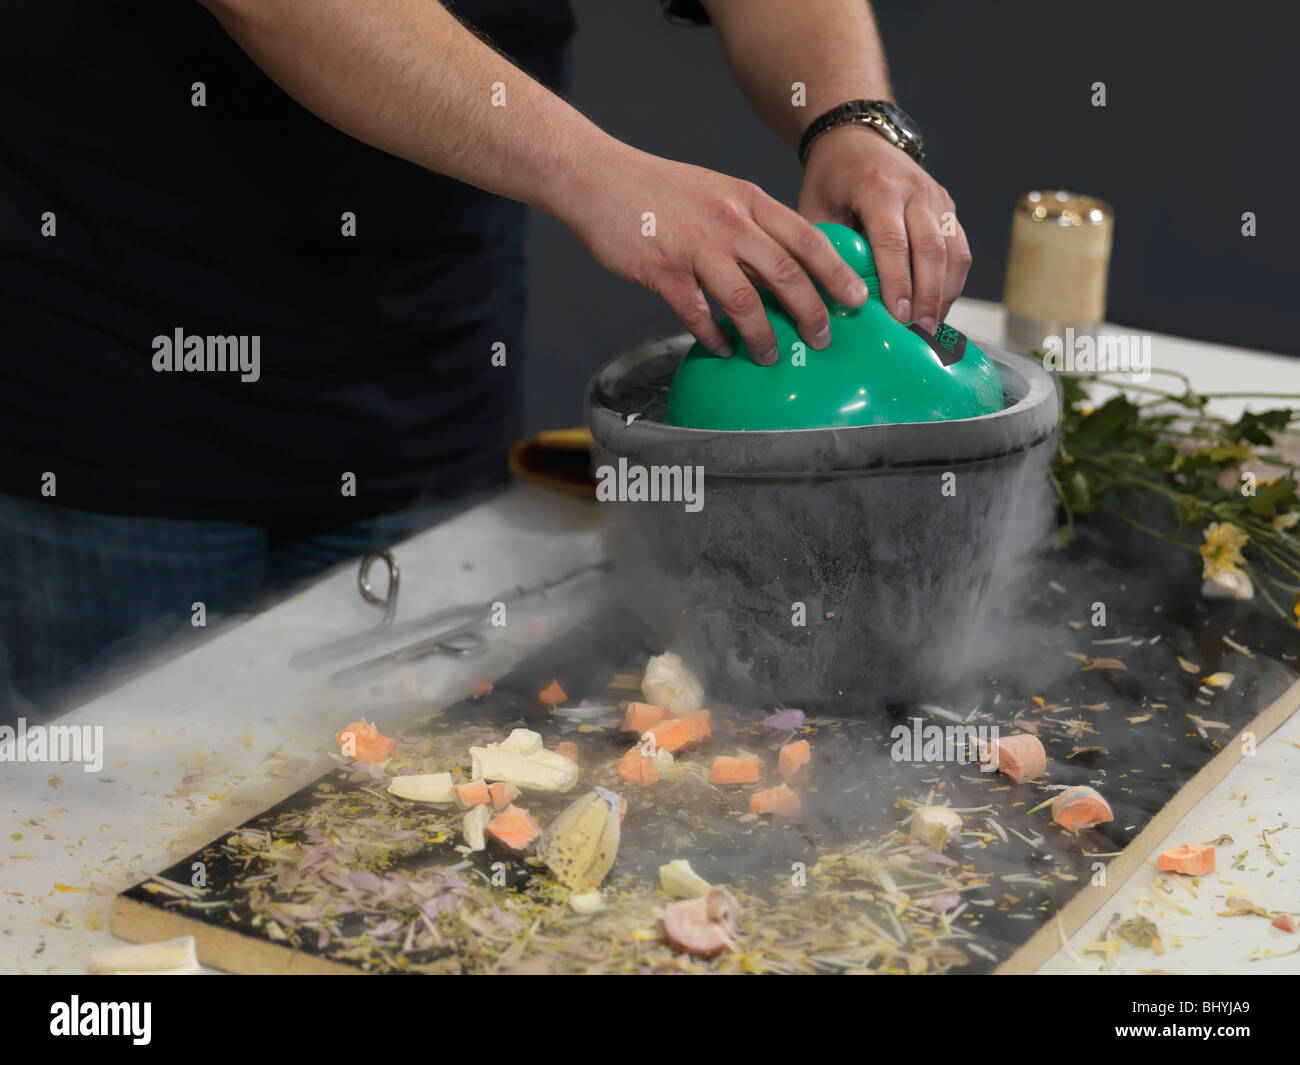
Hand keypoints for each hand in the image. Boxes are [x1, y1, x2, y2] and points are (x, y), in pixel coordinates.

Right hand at [553, 142, 868, 363]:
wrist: (598, 178)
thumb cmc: (659, 191)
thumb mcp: (717, 194)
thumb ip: (750, 225)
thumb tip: (784, 268)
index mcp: (747, 200)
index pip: (807, 239)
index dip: (837, 273)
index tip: (858, 300)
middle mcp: (728, 221)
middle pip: (786, 274)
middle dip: (811, 314)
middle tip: (822, 341)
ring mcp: (694, 246)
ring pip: (745, 300)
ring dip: (762, 336)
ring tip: (770, 356)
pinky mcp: (661, 270)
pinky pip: (697, 314)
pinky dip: (713, 337)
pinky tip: (722, 349)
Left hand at [797, 123, 971, 332]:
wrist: (857, 136)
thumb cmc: (831, 178)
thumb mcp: (814, 207)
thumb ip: (824, 249)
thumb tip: (829, 300)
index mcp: (878, 188)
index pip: (893, 242)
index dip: (898, 283)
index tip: (898, 318)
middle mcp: (916, 190)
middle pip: (931, 249)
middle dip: (927, 296)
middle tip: (920, 333)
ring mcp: (937, 197)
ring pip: (954, 251)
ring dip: (945, 293)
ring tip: (932, 328)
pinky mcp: (948, 207)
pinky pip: (959, 248)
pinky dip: (952, 281)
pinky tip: (938, 308)